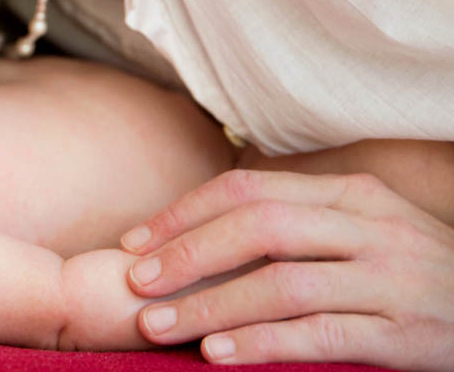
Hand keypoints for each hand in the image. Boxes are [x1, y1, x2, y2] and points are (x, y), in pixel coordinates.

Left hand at [119, 169, 453, 368]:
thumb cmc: (409, 270)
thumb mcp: (361, 228)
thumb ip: (295, 221)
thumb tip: (200, 229)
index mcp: (351, 195)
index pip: (250, 189)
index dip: (184, 213)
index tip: (134, 241)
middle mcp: (371, 229)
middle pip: (260, 228)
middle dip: (187, 253)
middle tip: (135, 281)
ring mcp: (391, 280)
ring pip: (283, 285)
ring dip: (210, 306)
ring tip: (158, 325)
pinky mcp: (406, 335)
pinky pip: (321, 335)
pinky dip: (262, 344)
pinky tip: (217, 355)